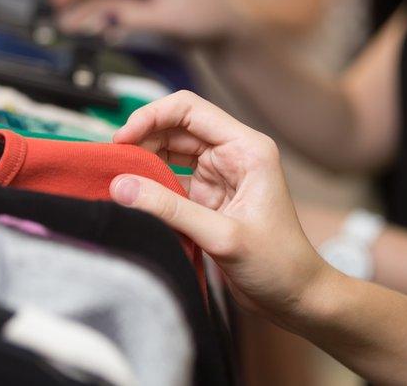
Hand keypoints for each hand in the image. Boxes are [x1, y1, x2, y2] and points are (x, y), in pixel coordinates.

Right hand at [50, 0, 245, 40]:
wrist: (228, 29)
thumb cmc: (204, 18)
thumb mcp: (166, 19)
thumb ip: (133, 17)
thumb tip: (103, 18)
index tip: (58, 0)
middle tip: (57, 16)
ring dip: (89, 11)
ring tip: (69, 27)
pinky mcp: (152, 5)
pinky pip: (121, 9)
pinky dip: (106, 18)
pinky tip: (97, 30)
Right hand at [108, 91, 329, 321]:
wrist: (295, 297)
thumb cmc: (279, 264)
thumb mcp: (222, 236)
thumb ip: (170, 209)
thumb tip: (121, 186)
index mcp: (247, 148)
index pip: (190, 109)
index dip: (152, 116)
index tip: (122, 138)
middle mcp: (233, 154)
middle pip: (176, 127)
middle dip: (141, 138)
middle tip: (111, 160)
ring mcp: (219, 175)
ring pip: (170, 152)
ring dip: (143, 161)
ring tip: (116, 176)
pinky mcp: (208, 198)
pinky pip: (171, 180)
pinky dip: (150, 186)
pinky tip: (131, 195)